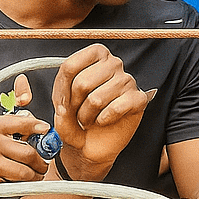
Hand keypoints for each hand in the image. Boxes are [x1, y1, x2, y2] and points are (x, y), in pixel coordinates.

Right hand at [0, 75, 48, 198]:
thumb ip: (13, 110)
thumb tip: (24, 80)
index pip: (24, 123)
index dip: (39, 128)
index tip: (46, 131)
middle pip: (29, 153)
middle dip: (41, 162)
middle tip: (43, 164)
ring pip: (24, 172)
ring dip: (34, 175)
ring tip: (35, 174)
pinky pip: (15, 185)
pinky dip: (20, 185)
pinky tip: (17, 181)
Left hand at [51, 45, 157, 180]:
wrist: (94, 142)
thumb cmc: (79, 119)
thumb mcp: (61, 109)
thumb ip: (59, 106)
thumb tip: (63, 110)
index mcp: (94, 56)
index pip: (70, 66)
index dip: (60, 90)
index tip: (61, 104)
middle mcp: (113, 63)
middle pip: (82, 83)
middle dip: (73, 106)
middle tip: (76, 114)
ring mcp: (127, 80)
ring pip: (96, 99)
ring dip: (87, 116)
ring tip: (89, 119)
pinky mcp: (138, 98)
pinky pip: (114, 109)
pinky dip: (103, 120)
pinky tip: (103, 121)